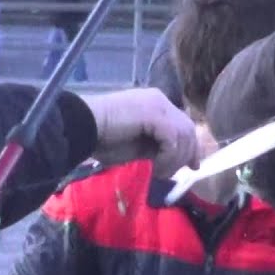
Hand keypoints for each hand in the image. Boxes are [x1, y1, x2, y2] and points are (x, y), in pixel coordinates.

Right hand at [84, 89, 198, 175]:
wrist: (82, 127)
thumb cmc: (102, 139)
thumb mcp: (136, 146)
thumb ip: (156, 148)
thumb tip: (173, 161)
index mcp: (155, 104)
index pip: (183, 124)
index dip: (190, 147)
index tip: (192, 167)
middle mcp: (160, 100)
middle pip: (188, 129)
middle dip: (187, 154)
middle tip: (173, 174)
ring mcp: (158, 104)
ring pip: (184, 134)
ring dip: (175, 159)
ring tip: (159, 172)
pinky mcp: (154, 113)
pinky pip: (173, 139)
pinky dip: (168, 156)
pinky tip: (156, 167)